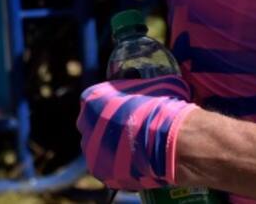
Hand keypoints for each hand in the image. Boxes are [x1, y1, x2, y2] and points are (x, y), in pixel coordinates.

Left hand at [77, 75, 196, 190]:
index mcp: (91, 98)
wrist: (170, 140)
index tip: (127, 116)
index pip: (96, 103)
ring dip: (111, 152)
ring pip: (97, 150)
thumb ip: (139, 88)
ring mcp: (90, 149)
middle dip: (108, 131)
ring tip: (135, 154)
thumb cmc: (163, 109)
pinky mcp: (99, 171)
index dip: (112, 110)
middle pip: (93, 127)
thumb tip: (151, 87)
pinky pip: (107, 170)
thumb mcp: (152, 85)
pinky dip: (119, 171)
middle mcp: (84, 122)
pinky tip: (135, 168)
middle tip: (130, 135)